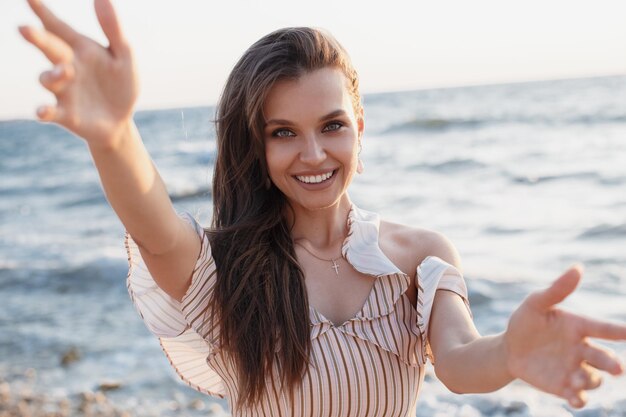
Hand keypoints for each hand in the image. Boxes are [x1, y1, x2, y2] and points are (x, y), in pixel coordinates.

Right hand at [19, 0, 138, 146]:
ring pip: (48, 79)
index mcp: (80, 49)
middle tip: (24, 28)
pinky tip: (42, 111)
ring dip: (54, 75)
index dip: (43, 12)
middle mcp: (67, 66)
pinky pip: (50, 112)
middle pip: (49, 49)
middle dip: (37, 39)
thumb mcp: (124, 56)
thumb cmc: (121, 85)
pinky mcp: (65, 114)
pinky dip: (44, 111)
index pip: (58, 27)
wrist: (121, 121)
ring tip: (67, 71)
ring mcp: (64, 91)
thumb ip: (113, 29)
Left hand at [505, 265, 625, 407]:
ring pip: (593, 378)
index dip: (618, 330)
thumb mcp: (536, 304)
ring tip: (577, 379)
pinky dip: (579, 399)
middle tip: (618, 368)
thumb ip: (557, 290)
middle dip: (612, 364)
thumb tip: (578, 268)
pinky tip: (575, 399)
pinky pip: (578, 396)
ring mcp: (574, 369)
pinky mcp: (563, 386)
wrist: (508, 349)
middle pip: (604, 358)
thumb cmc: (524, 322)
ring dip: (590, 380)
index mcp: (578, 327)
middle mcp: (582, 350)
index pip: (603, 328)